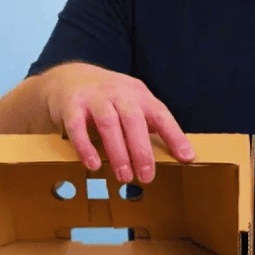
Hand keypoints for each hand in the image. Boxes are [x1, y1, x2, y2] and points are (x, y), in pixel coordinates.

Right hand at [40, 62, 194, 182]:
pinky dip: (85, 146)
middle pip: (134, 120)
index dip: (175, 136)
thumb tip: (174, 155)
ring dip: (118, 152)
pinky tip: (93, 164)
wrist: (69, 77)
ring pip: (108, 123)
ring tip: (124, 176)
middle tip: (147, 177)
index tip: (186, 157)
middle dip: (142, 150)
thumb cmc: (109, 99)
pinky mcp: (71, 105)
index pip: (161, 115)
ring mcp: (94, 98)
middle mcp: (118, 93)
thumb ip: (149, 125)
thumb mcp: (132, 104)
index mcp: (139, 95)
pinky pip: (77, 127)